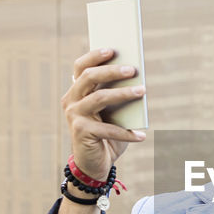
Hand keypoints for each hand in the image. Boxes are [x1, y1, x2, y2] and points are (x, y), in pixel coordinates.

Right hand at [63, 48, 145, 178]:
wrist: (95, 164)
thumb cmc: (107, 133)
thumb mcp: (113, 112)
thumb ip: (117, 95)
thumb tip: (136, 78)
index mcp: (76, 91)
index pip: (81, 67)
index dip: (94, 55)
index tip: (113, 49)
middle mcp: (71, 101)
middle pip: (89, 77)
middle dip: (112, 71)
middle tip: (133, 70)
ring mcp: (74, 116)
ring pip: (99, 98)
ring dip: (123, 94)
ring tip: (142, 90)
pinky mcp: (81, 132)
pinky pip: (108, 129)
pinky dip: (127, 133)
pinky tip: (141, 135)